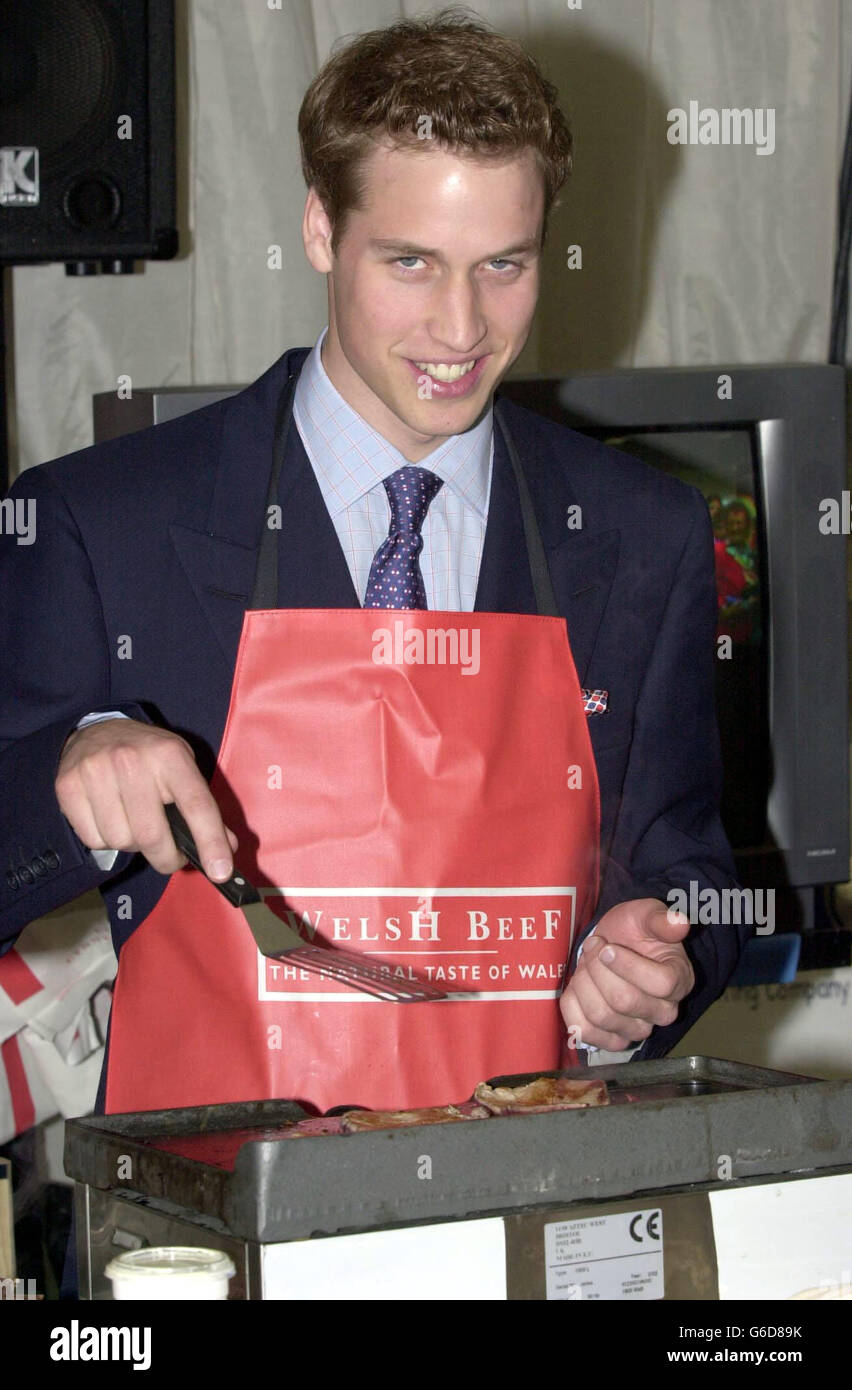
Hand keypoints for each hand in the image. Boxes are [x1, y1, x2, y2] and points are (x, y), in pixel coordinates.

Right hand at [55, 718, 237, 879]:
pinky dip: (106, 840)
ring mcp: (96, 772)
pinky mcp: (68, 787)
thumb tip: (226, 849)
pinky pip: (94, 840)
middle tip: (169, 856)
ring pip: (121, 842)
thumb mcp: (182, 768)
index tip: (220, 873)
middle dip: (166, 858)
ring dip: (132, 845)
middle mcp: (131, 760)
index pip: (196, 805)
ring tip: (134, 822)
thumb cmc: (148, 756)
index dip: (210, 842)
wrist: (96, 731)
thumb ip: (203, 808)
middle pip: (152, 836)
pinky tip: (109, 817)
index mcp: (169, 755)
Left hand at [560, 898, 694, 1050]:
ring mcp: (637, 1029)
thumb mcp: (647, 914)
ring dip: (584, 984)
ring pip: (602, 1016)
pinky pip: (585, 1031)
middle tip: (593, 947)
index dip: (627, 965)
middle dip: (598, 969)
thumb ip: (661, 919)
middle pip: (624, 1001)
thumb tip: (680, 923)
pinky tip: (577, 985)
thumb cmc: (634, 931)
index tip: (607, 947)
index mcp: (679, 980)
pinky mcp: (611, 1039)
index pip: (660, 984)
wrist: (613, 945)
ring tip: (585, 964)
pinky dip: (572, 1006)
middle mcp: (663, 1012)